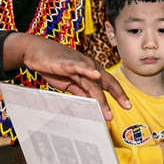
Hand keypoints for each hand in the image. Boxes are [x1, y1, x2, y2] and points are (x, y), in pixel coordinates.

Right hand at [5, 33, 128, 119]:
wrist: (36, 52)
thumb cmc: (53, 66)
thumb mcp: (69, 83)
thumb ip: (81, 92)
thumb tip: (91, 104)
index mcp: (90, 72)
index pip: (108, 84)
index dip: (118, 94)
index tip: (127, 105)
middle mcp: (88, 67)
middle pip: (106, 83)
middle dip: (117, 95)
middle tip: (126, 107)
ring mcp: (79, 64)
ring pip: (93, 82)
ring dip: (100, 97)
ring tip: (106, 111)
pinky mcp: (67, 62)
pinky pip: (79, 66)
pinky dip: (88, 70)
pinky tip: (95, 75)